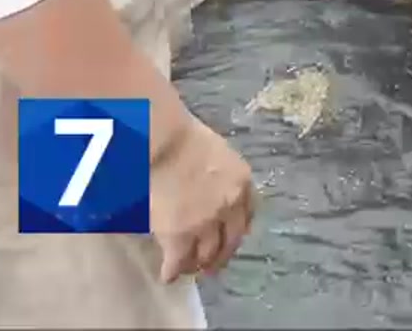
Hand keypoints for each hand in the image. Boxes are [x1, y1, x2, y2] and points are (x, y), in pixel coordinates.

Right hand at [149, 116, 255, 282]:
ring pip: (207, 253)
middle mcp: (230, 205)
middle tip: (212, 265)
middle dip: (222, 255)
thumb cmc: (181, 136)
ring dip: (198, 264)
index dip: (238, 229)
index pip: (248, 213)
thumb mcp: (215, 152)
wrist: (163, 141)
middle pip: (232, 239)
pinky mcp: (180, 234)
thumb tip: (207, 184)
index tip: (231, 237)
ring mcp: (207, 222)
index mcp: (242, 181)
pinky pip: (179, 260)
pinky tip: (167, 276)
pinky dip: (173, 270)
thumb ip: (219, 173)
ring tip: (188, 269)